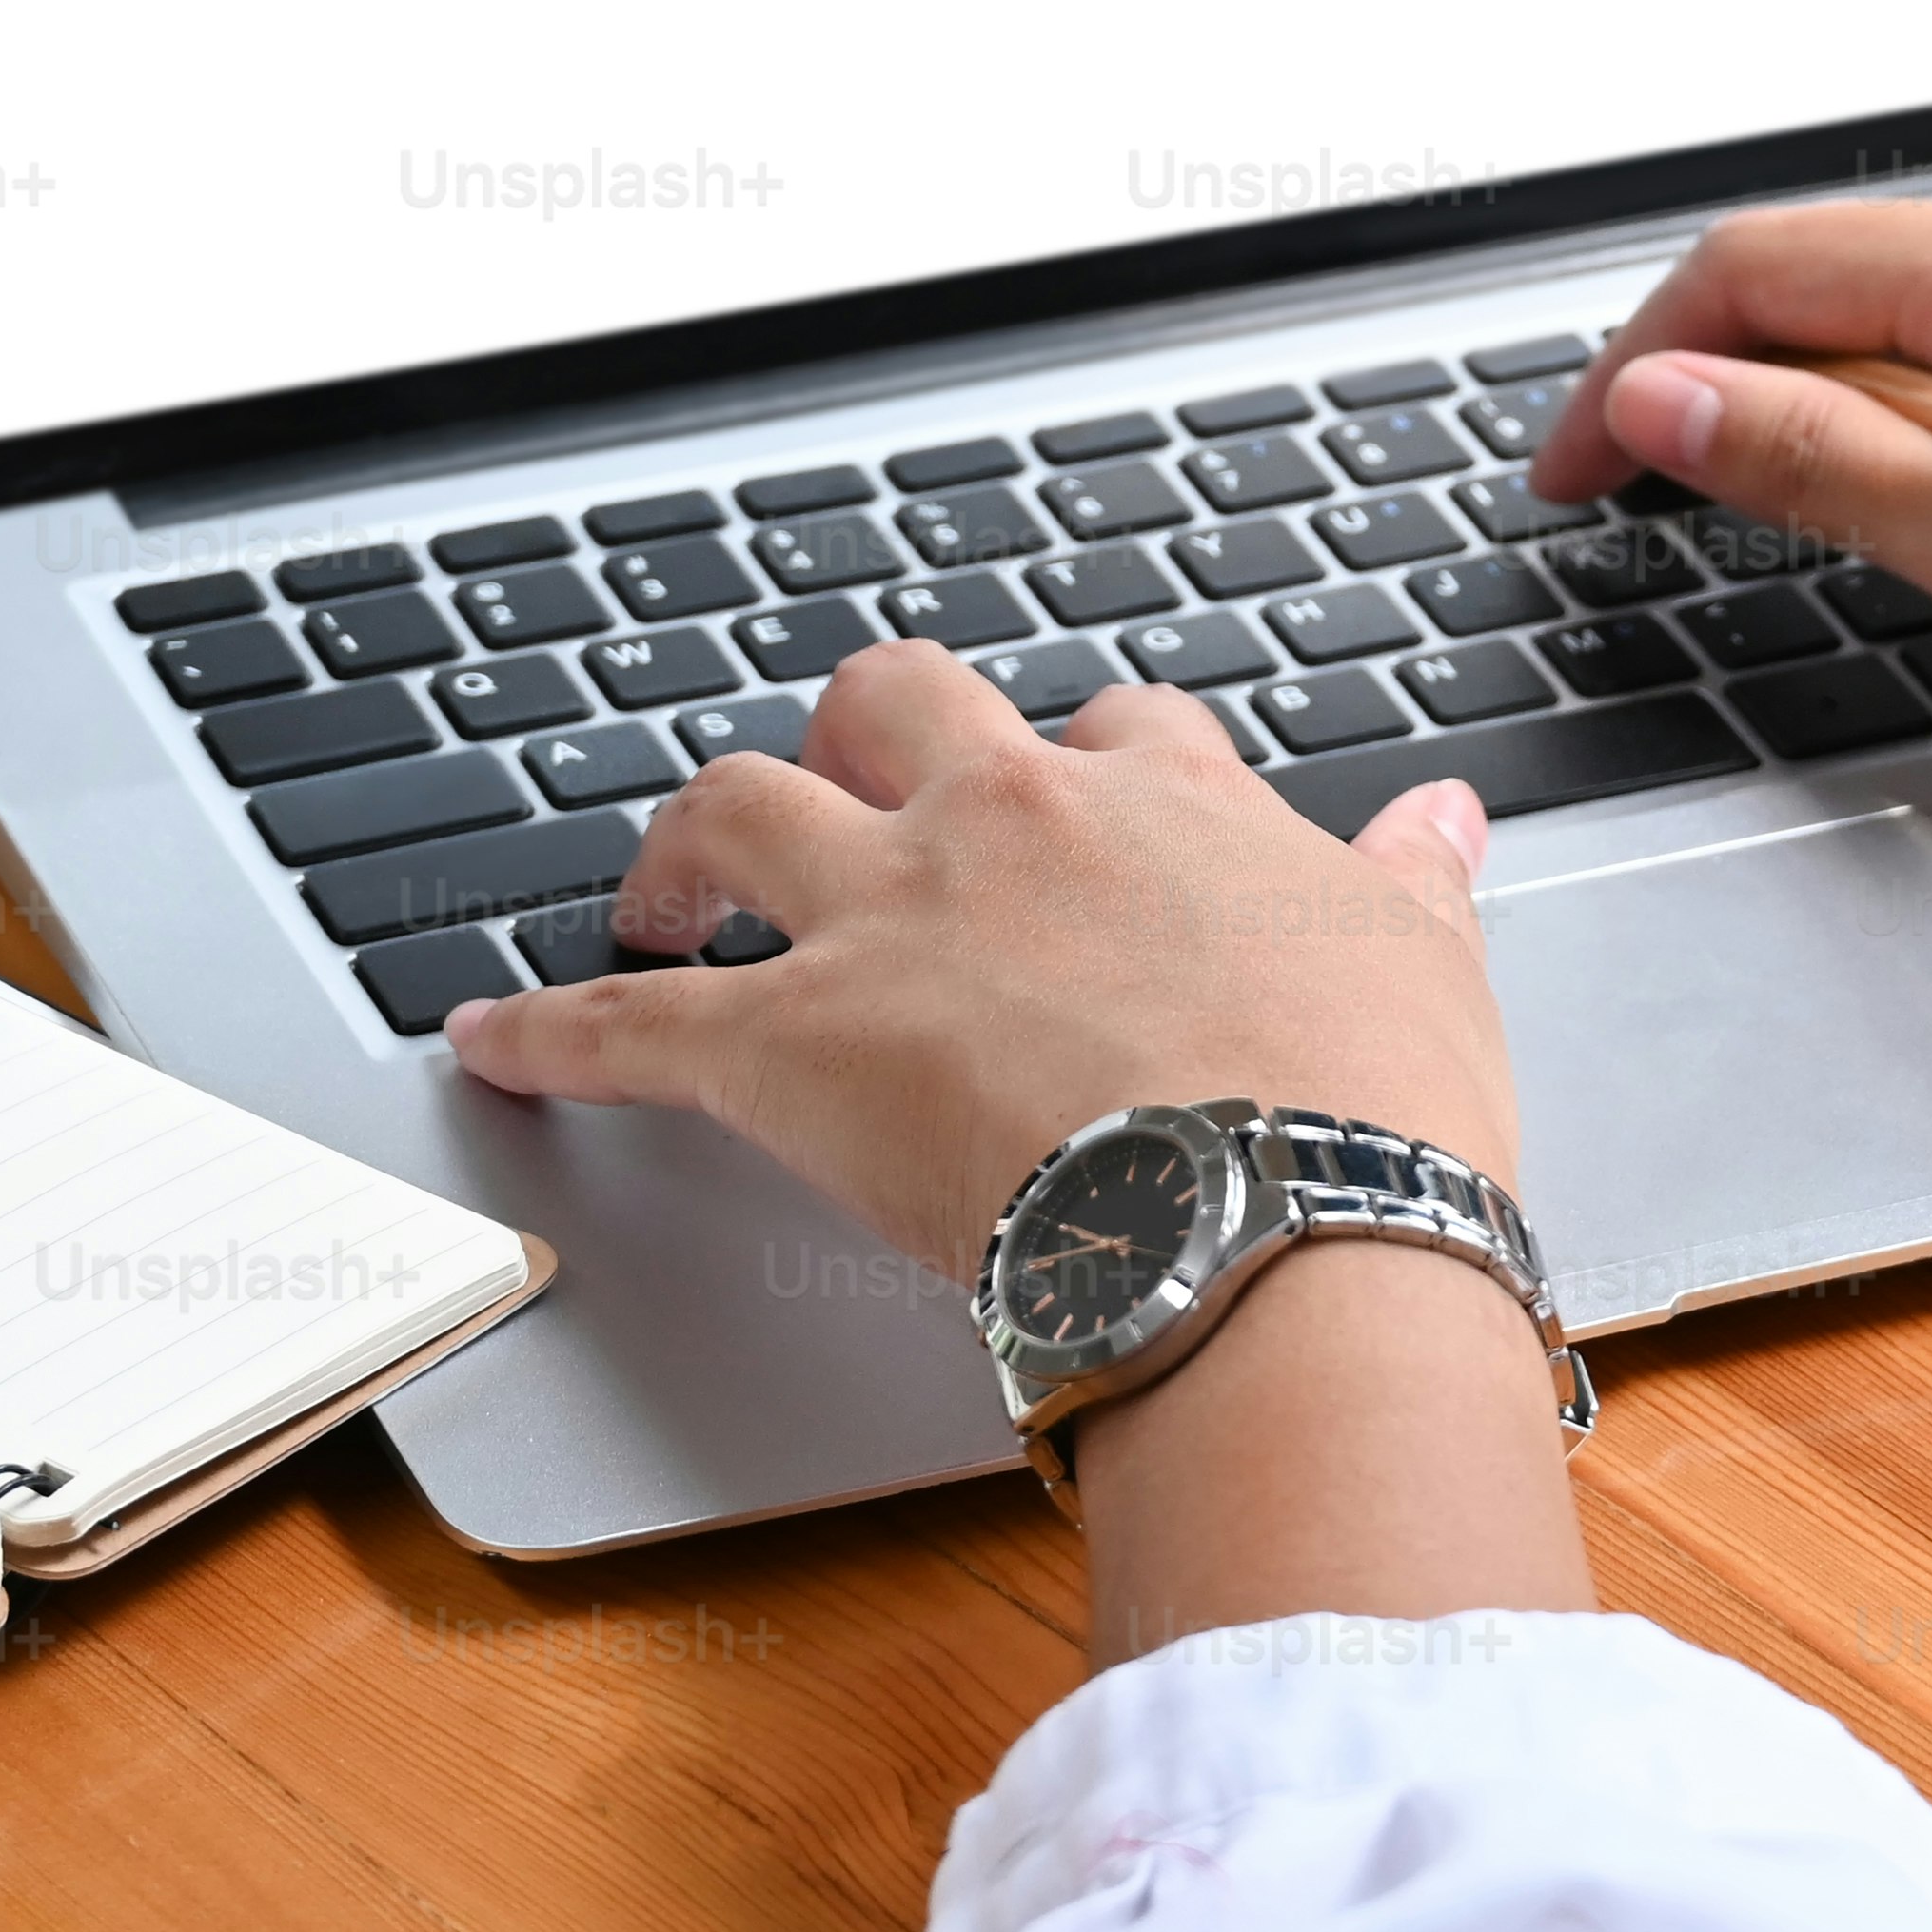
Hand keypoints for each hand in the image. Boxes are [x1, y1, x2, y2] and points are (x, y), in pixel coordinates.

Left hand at [435, 640, 1515, 1285]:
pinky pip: (628, 1020)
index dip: (1082, 761)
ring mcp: (889, 921)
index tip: (1075, 800)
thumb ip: (1413, 885)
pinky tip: (488, 1037)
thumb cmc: (1370, 1117)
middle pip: (894, 704)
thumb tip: (1443, 821)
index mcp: (1169, 808)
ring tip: (664, 891)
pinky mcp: (788, 1045)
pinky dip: (546, 1025)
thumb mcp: (1428, 972)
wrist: (1283, 1228)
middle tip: (844, 794)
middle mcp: (1012, 825)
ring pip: (738, 805)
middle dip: (858, 735)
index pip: (1114, 729)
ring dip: (690, 841)